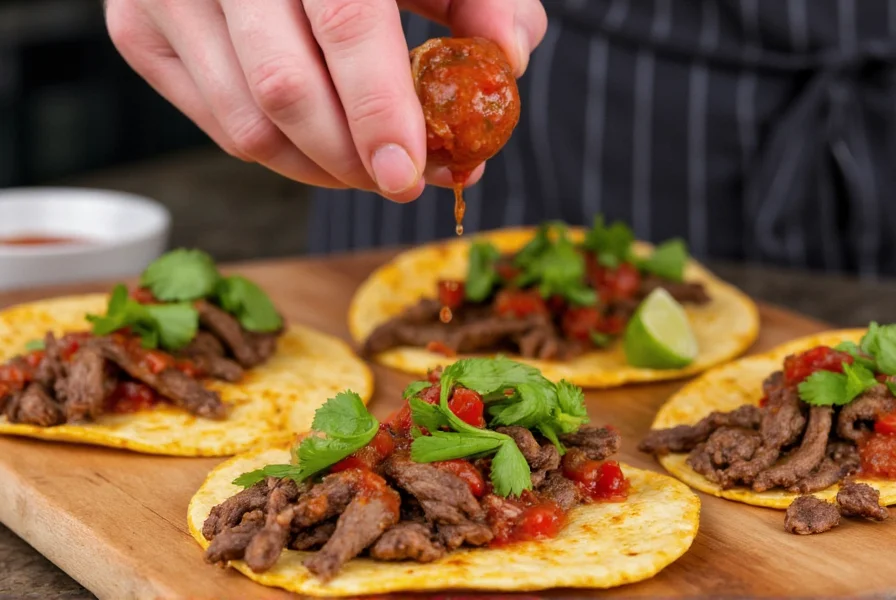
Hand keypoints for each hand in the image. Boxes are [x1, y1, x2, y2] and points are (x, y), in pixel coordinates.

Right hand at [105, 0, 546, 201]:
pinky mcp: (137, 29)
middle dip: (353, 159)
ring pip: (246, 126)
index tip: (408, 173)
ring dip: (318, 168)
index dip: (379, 110)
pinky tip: (316, 139)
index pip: (346, 23)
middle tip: (400, 180)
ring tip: (364, 163)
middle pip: (286, 91)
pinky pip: (216, 125)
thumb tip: (510, 57)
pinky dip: (276, 150)